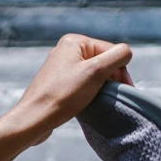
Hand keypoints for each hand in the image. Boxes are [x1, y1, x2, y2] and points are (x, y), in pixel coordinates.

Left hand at [3, 35, 133, 143]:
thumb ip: (117, 56)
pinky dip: (89, 92)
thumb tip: (126, 53)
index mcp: (74, 41)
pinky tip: (87, 103)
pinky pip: (81, 83)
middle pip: (102, 61)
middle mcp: (65, 50)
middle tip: (112, 96)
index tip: (123, 89)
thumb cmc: (64, 95)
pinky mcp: (57, 83)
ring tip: (98, 100)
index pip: (111, 50)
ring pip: (93, 74)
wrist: (34, 119)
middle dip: (110, 78)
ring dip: (100, 87)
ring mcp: (60, 67)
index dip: (120, 69)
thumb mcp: (96, 71)